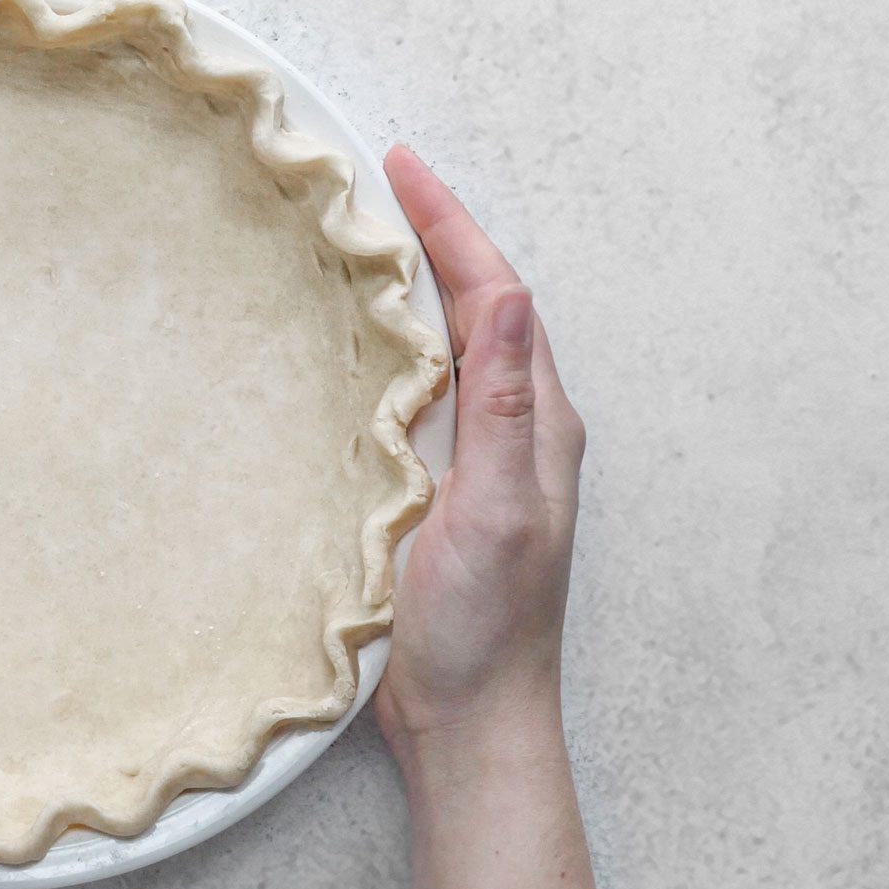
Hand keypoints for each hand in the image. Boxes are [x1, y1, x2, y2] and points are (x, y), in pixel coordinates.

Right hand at [372, 145, 587, 753]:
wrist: (470, 720)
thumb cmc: (487, 629)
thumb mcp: (503, 510)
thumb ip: (510, 408)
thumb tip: (512, 299)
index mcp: (538, 424)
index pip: (497, 297)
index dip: (452, 227)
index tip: (402, 168)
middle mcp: (514, 431)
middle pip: (478, 308)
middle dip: (435, 240)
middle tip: (378, 187)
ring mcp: (477, 460)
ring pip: (448, 348)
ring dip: (413, 290)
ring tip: (362, 242)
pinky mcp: (438, 491)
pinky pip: (419, 395)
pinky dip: (389, 350)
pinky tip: (350, 347)